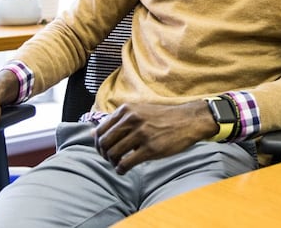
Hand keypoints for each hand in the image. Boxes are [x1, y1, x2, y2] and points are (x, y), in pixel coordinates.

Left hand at [93, 101, 216, 174]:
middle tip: (111, 159)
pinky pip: (125, 163)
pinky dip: (120, 170)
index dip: (98, 143)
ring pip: (113, 153)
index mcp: (127, 110)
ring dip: (113, 163)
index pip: (100, 130)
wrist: (188, 120)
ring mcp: (141, 134)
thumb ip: (118, 121)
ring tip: (119, 164)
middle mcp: (131, 119)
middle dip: (104, 154)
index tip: (104, 150)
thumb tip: (92, 133)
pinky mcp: (150, 148)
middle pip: (104, 143)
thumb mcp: (139, 111)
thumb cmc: (163, 118)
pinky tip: (124, 170)